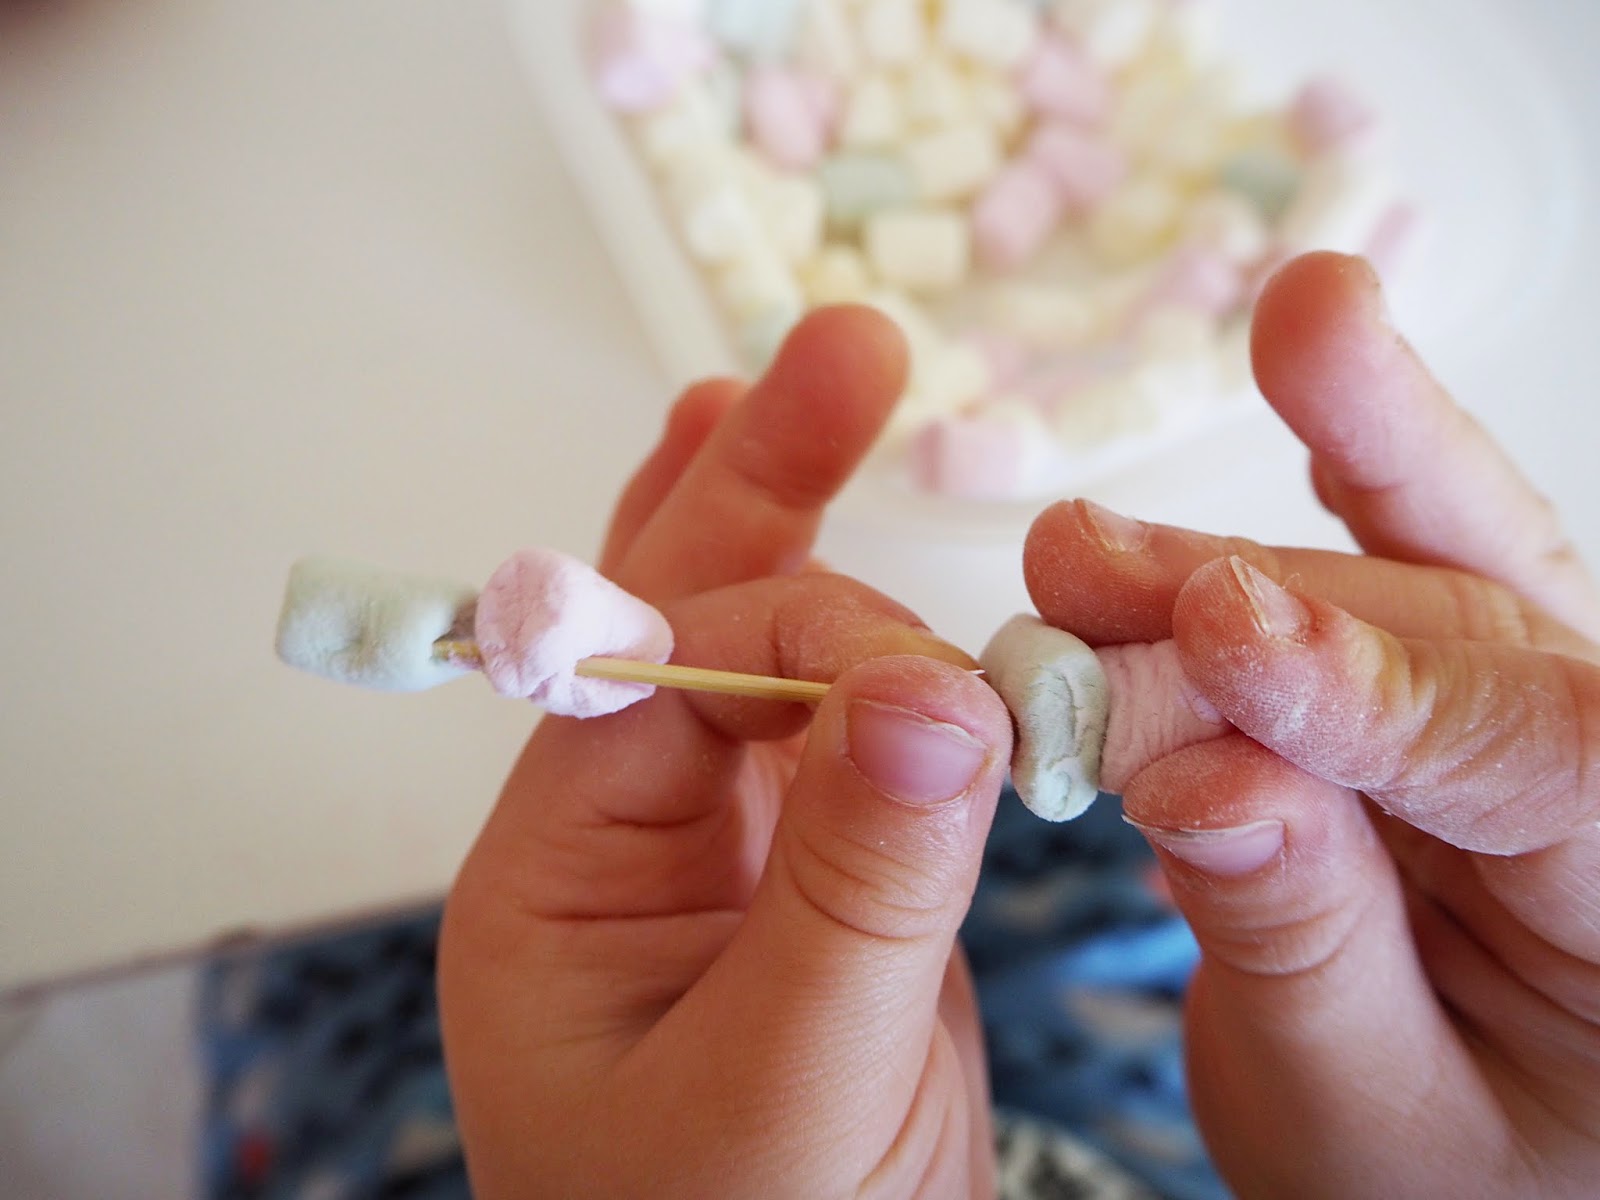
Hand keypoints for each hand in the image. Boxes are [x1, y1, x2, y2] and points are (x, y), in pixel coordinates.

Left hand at [439, 308, 1013, 1198]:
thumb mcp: (785, 1094)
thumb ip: (859, 891)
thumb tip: (941, 693)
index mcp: (560, 884)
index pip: (662, 689)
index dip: (799, 641)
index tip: (931, 669)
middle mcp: (635, 841)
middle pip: (682, 615)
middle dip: (758, 479)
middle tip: (842, 351)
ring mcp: (737, 851)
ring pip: (770, 656)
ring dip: (816, 534)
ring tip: (836, 384)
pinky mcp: (834, 880)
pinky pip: (860, 738)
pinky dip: (902, 660)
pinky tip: (909, 578)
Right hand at [1024, 252, 1599, 1197]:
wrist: (1465, 1166)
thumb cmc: (1431, 1170)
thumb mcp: (1358, 1111)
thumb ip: (1297, 944)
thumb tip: (1199, 779)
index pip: (1542, 763)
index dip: (1373, 691)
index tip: (1216, 638)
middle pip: (1457, 643)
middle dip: (1254, 615)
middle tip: (1078, 576)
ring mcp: (1550, 714)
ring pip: (1437, 569)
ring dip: (1244, 545)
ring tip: (1083, 544)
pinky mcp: (1466, 678)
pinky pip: (1429, 551)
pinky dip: (1364, 455)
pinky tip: (1313, 354)